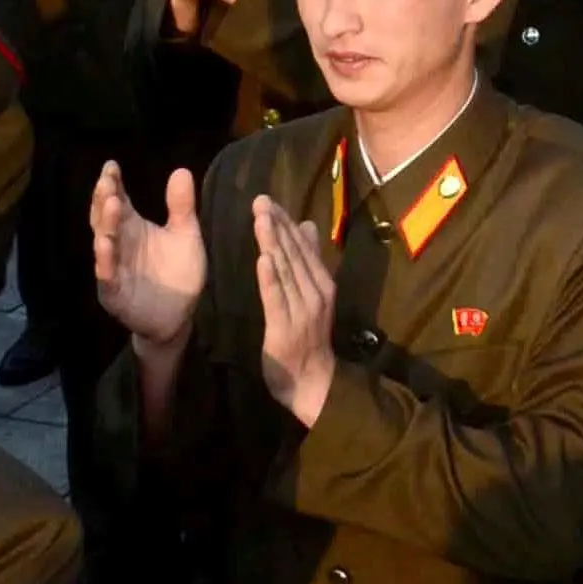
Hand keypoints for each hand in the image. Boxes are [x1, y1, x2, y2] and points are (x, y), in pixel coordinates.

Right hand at [90, 160, 204, 348]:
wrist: (179, 314)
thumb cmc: (178, 271)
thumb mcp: (185, 234)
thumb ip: (182, 206)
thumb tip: (180, 170)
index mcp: (133, 228)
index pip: (119, 201)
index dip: (113, 184)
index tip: (111, 166)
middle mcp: (119, 245)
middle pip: (107, 219)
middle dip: (105, 200)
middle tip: (107, 180)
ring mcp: (114, 269)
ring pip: (104, 244)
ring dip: (105, 225)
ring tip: (109, 204)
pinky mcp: (115, 292)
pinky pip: (107, 275)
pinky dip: (105, 260)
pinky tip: (105, 244)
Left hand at [252, 196, 337, 427]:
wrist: (314, 382)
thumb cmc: (309, 340)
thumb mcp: (314, 297)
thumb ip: (309, 263)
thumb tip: (307, 226)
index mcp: (322, 283)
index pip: (303, 247)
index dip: (285, 223)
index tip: (270, 201)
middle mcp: (315, 292)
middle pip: (293, 254)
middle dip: (277, 226)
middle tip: (261, 201)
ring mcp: (303, 309)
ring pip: (286, 271)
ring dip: (273, 243)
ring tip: (261, 220)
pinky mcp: (285, 327)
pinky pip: (277, 299)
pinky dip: (271, 279)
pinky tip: (263, 260)